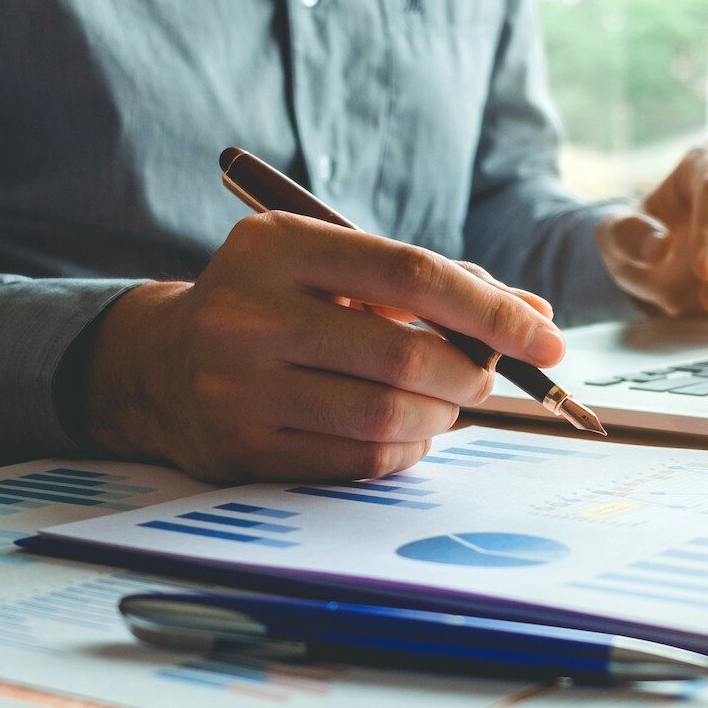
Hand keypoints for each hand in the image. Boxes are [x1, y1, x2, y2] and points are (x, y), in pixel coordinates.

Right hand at [75, 214, 563, 483]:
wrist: (160, 363)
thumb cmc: (275, 306)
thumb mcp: (332, 268)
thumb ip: (430, 283)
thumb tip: (536, 317)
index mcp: (277, 247)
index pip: (411, 273)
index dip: (492, 310)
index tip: (548, 339)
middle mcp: (248, 314)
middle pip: (405, 356)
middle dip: (471, 373)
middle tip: (485, 376)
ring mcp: (238, 387)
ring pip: (386, 416)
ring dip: (442, 416)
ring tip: (443, 401)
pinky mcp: (241, 449)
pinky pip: (358, 460)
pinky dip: (405, 448)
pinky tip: (405, 429)